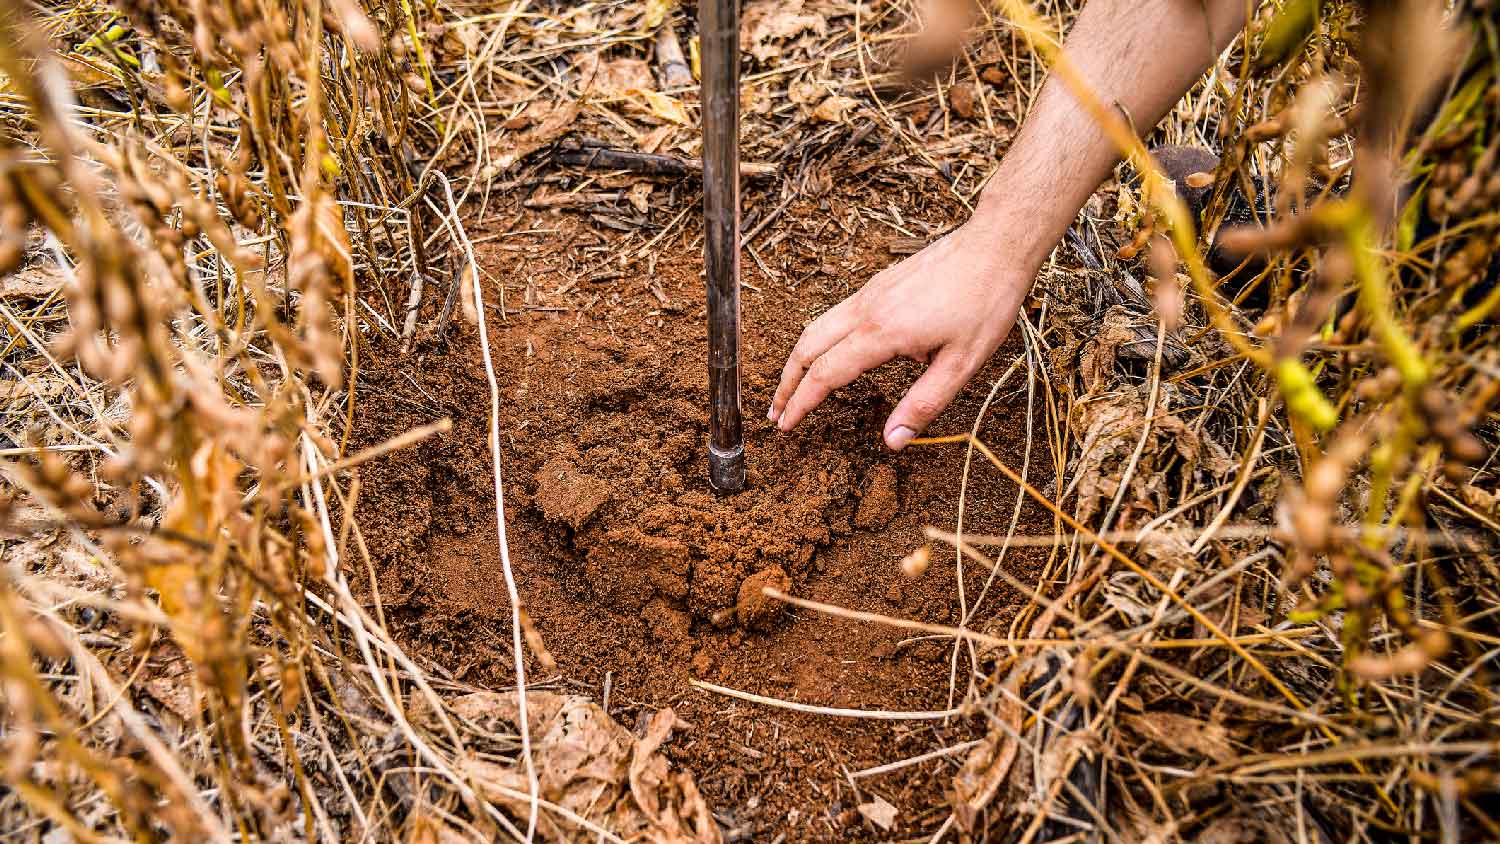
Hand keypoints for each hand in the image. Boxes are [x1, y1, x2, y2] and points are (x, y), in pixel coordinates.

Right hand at [767, 207, 1032, 449]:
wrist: (995, 245)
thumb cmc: (985, 302)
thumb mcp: (962, 364)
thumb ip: (923, 404)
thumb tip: (893, 442)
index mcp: (883, 333)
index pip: (826, 375)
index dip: (801, 403)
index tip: (785, 426)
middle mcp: (867, 310)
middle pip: (807, 348)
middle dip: (786, 383)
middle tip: (776, 413)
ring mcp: (870, 293)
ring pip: (816, 327)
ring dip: (798, 359)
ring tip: (792, 386)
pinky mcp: (878, 284)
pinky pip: (835, 314)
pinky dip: (818, 339)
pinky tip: (830, 354)